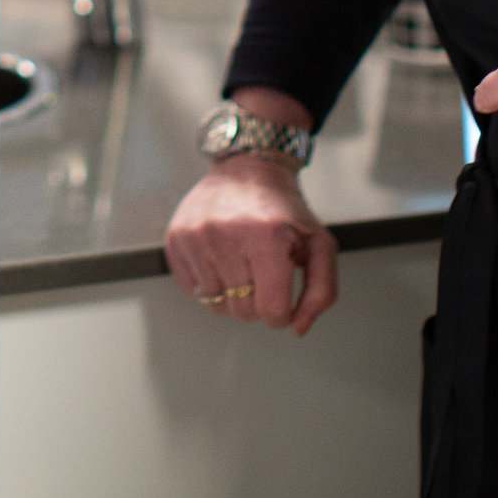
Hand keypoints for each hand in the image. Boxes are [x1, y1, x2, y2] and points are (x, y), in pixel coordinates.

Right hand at [165, 153, 338, 333]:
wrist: (246, 169)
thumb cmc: (283, 211)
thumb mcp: (319, 245)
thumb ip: (322, 292)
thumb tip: (297, 328)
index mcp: (269, 237)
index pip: (271, 310)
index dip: (281, 313)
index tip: (281, 295)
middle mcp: (228, 235)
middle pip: (242, 312)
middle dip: (256, 303)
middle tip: (260, 275)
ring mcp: (197, 236)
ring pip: (215, 304)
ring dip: (231, 295)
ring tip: (240, 265)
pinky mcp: (176, 237)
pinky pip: (191, 290)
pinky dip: (208, 284)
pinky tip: (219, 260)